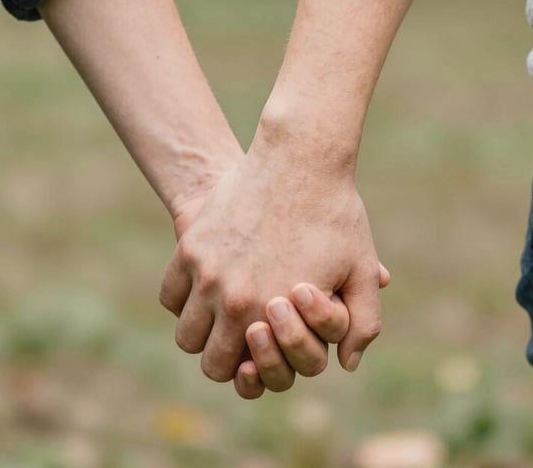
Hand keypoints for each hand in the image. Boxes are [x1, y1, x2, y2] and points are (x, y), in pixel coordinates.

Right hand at [161, 146, 387, 388]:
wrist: (299, 159)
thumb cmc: (334, 214)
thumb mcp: (360, 269)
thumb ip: (362, 324)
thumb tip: (347, 364)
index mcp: (272, 313)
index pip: (244, 374)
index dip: (251, 370)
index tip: (262, 351)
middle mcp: (233, 299)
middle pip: (209, 362)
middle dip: (226, 359)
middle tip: (242, 339)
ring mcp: (206, 271)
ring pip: (185, 333)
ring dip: (202, 332)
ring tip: (223, 316)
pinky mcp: (191, 245)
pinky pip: (170, 293)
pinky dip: (183, 299)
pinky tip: (206, 287)